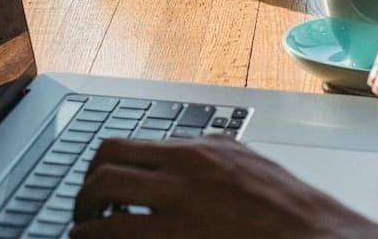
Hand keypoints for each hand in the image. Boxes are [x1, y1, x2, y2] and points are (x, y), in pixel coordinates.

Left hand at [70, 136, 377, 238]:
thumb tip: (185, 156)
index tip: (95, 185)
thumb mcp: (251, 167)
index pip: (126, 146)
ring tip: (82, 232)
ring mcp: (179, 204)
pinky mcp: (174, 237)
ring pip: (104, 197)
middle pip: (106, 166)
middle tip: (83, 212)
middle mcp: (183, 170)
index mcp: (200, 151)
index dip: (101, 168)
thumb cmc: (295, 216)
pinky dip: (96, 238)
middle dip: (86, 191)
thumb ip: (213, 158)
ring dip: (84, 217)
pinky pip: (116, 234)